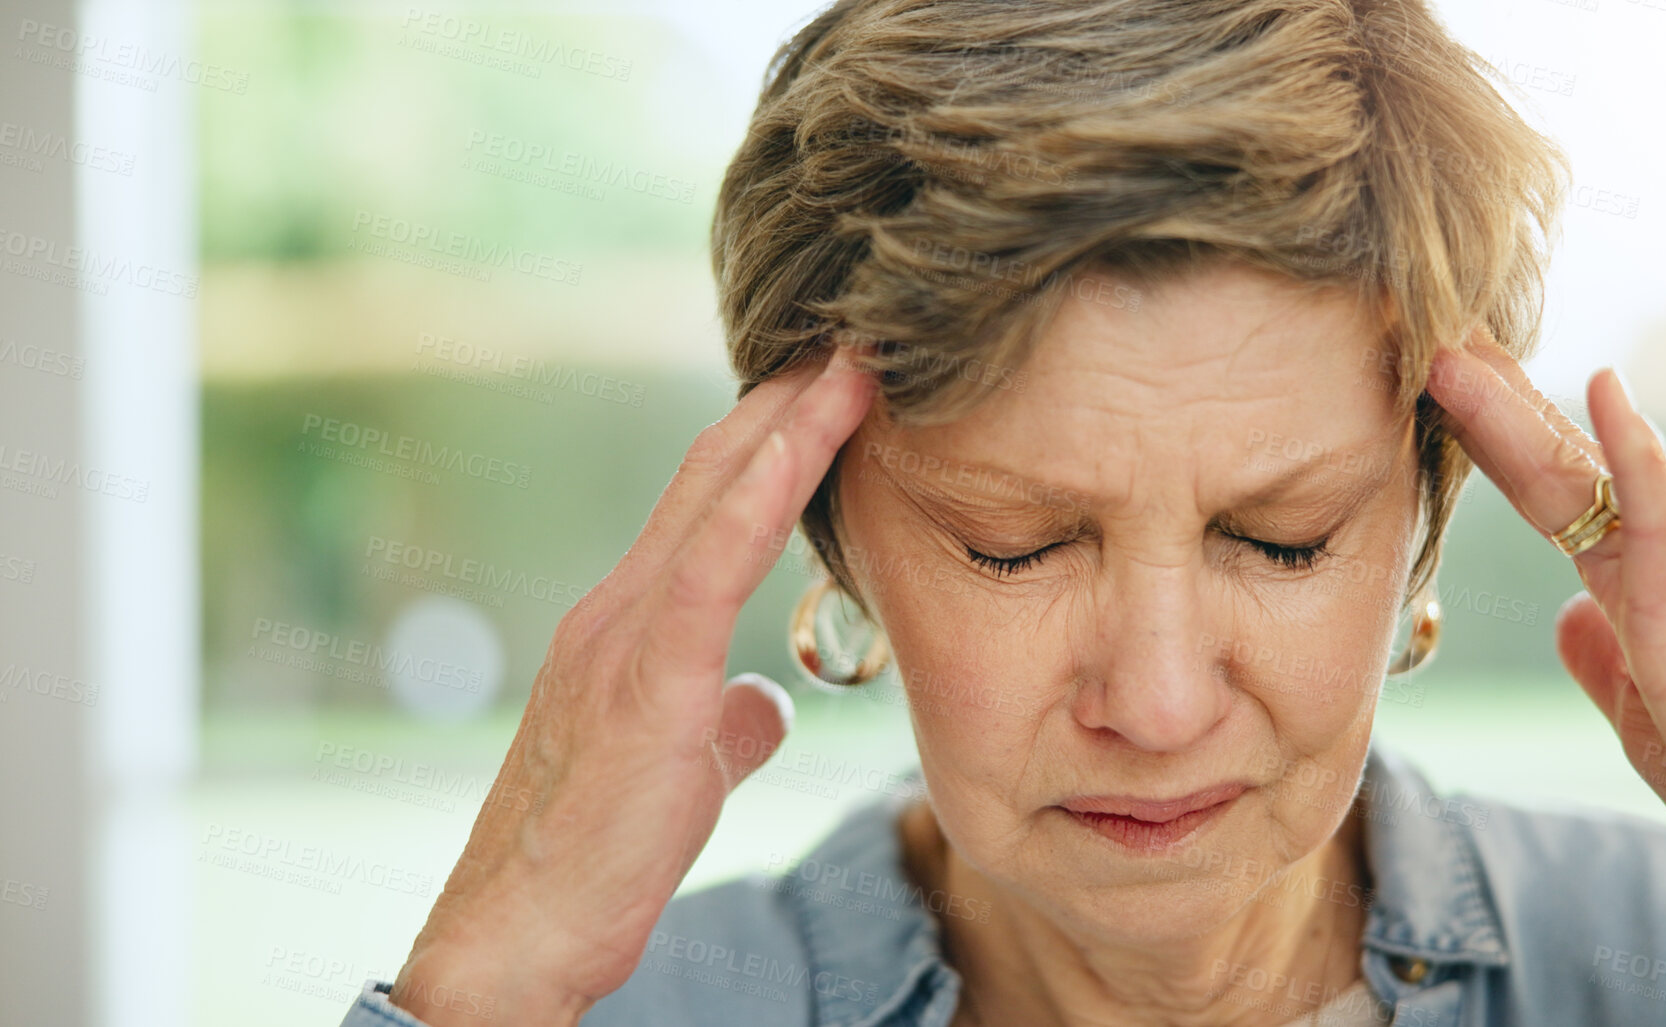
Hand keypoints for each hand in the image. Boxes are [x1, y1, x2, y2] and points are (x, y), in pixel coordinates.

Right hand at [387, 344, 877, 1025]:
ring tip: (855, 363)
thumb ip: (722, 717)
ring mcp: (623, 635)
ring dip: (791, 425)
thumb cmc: (595, 854)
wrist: (520, 932)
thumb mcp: (679, 767)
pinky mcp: (642, 680)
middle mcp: (619, 607)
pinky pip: (710, 569)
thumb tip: (766, 701)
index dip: (773, 435)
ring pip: (715, 499)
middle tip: (856, 339)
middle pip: (714, 474)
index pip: (711, 501)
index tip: (835, 384)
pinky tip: (807, 443)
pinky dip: (761, 496)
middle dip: (788, 402)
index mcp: (632, 623)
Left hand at [1426, 328, 1665, 984]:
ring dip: (1518, 414)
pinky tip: (1604, 390)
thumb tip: (1566, 617)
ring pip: (1590, 480)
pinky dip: (1632, 454)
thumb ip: (1604, 657)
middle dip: (1493, 402)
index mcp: (1646, 583)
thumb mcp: (1645, 712)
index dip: (1496, 437)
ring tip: (1458, 353)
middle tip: (1430, 333)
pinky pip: (1660, 523)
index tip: (1443, 381)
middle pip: (1561, 468)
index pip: (1558, 494)